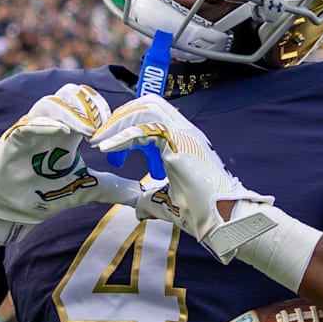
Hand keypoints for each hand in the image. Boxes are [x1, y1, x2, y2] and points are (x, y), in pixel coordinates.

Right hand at [0, 84, 142, 244]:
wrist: (9, 211)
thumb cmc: (42, 194)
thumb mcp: (81, 190)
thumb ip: (108, 187)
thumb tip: (137, 193)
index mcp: (68, 132)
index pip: (86, 105)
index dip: (101, 109)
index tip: (115, 127)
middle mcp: (50, 126)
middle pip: (69, 95)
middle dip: (88, 105)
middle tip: (102, 126)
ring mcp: (30, 131)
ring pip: (50, 104)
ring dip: (71, 113)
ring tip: (88, 130)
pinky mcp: (13, 141)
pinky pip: (27, 124)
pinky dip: (45, 124)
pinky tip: (62, 132)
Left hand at [92, 95, 322, 291]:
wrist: (221, 217)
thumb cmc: (200, 210)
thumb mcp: (166, 201)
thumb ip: (150, 200)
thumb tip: (138, 210)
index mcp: (182, 140)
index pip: (152, 114)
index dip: (127, 124)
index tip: (108, 146)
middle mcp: (184, 131)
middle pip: (147, 103)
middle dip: (120, 117)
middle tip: (101, 137)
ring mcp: (184, 133)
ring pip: (146, 108)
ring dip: (119, 122)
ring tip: (101, 141)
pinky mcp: (179, 141)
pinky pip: (145, 127)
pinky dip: (123, 136)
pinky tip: (107, 148)